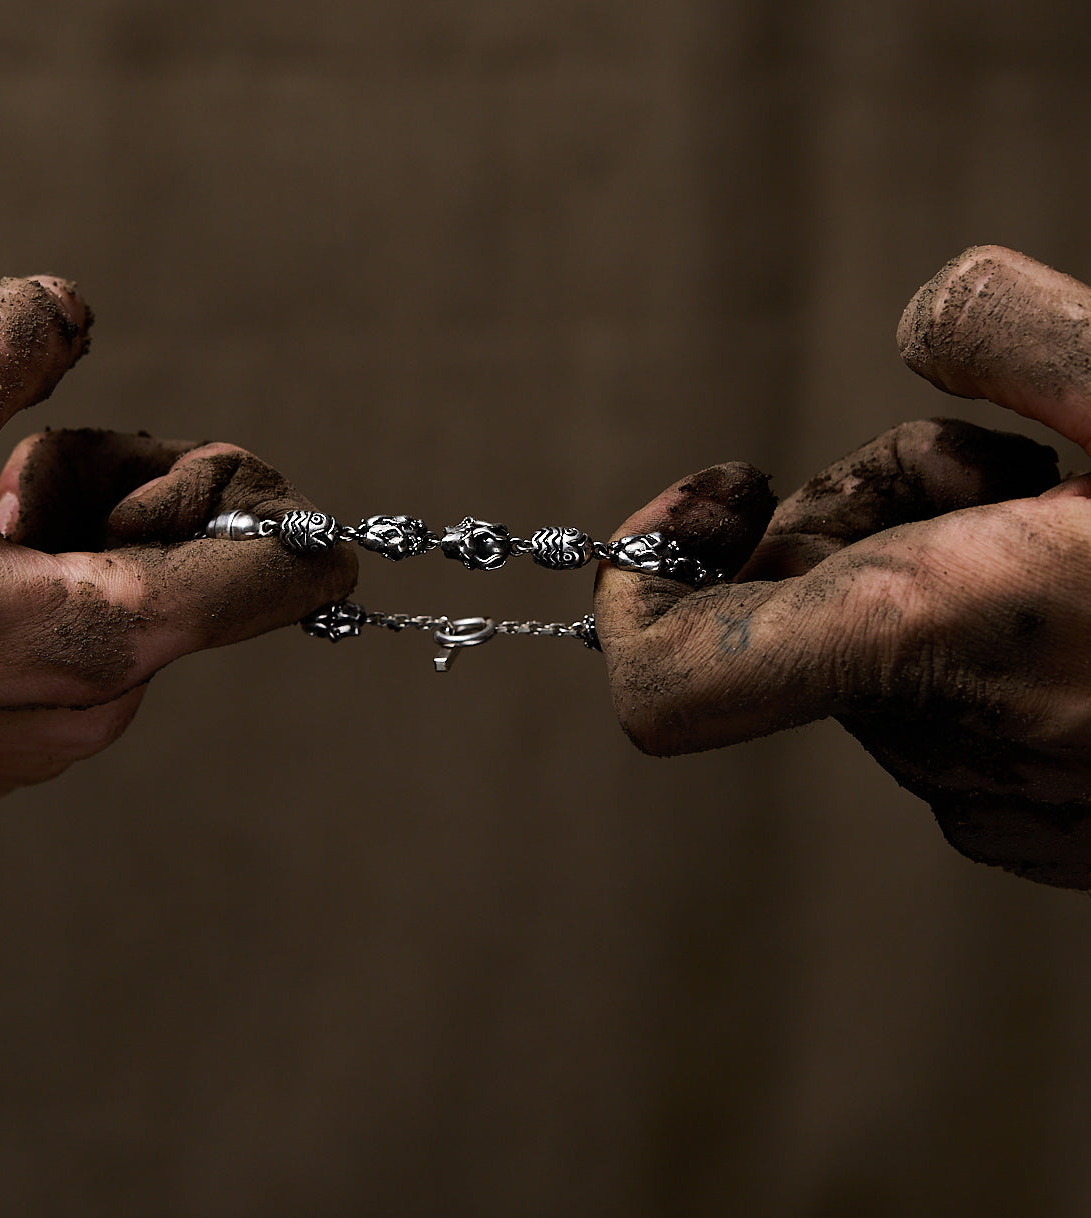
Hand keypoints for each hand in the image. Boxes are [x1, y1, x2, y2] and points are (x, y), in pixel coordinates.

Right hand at [0, 277, 354, 797]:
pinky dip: (46, 592)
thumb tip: (67, 306)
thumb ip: (1, 355)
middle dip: (138, 505)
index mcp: (88, 641)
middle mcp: (85, 709)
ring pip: (128, 611)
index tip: (333, 537)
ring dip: (79, 543)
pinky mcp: (5, 746)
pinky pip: (76, 650)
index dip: (290, 542)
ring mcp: (42, 738)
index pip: (253, 594)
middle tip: (38, 469)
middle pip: (185, 585)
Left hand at [595, 246, 1090, 889]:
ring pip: (873, 650)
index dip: (644, 582)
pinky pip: (944, 706)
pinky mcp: (1047, 830)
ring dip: (932, 564)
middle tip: (997, 465)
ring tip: (1077, 530)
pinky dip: (981, 638)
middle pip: (794, 607)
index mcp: (940, 642)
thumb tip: (920, 328)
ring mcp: (999, 804)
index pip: (671, 687)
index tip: (706, 492)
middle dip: (859, 507)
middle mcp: (946, 745)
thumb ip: (1014, 326)